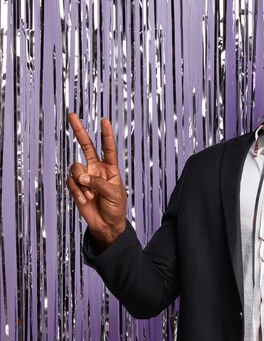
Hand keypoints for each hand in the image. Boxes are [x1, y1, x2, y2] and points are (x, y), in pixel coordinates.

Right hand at [66, 113, 126, 247]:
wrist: (106, 224)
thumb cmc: (116, 208)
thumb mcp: (114, 194)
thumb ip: (99, 183)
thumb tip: (82, 177)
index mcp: (111, 168)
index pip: (108, 148)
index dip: (106, 134)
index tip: (104, 120)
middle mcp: (96, 169)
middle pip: (86, 146)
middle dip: (79, 131)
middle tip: (72, 115)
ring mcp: (85, 177)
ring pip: (76, 167)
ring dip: (82, 182)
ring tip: (92, 195)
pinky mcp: (76, 187)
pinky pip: (71, 182)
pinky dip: (78, 191)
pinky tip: (85, 199)